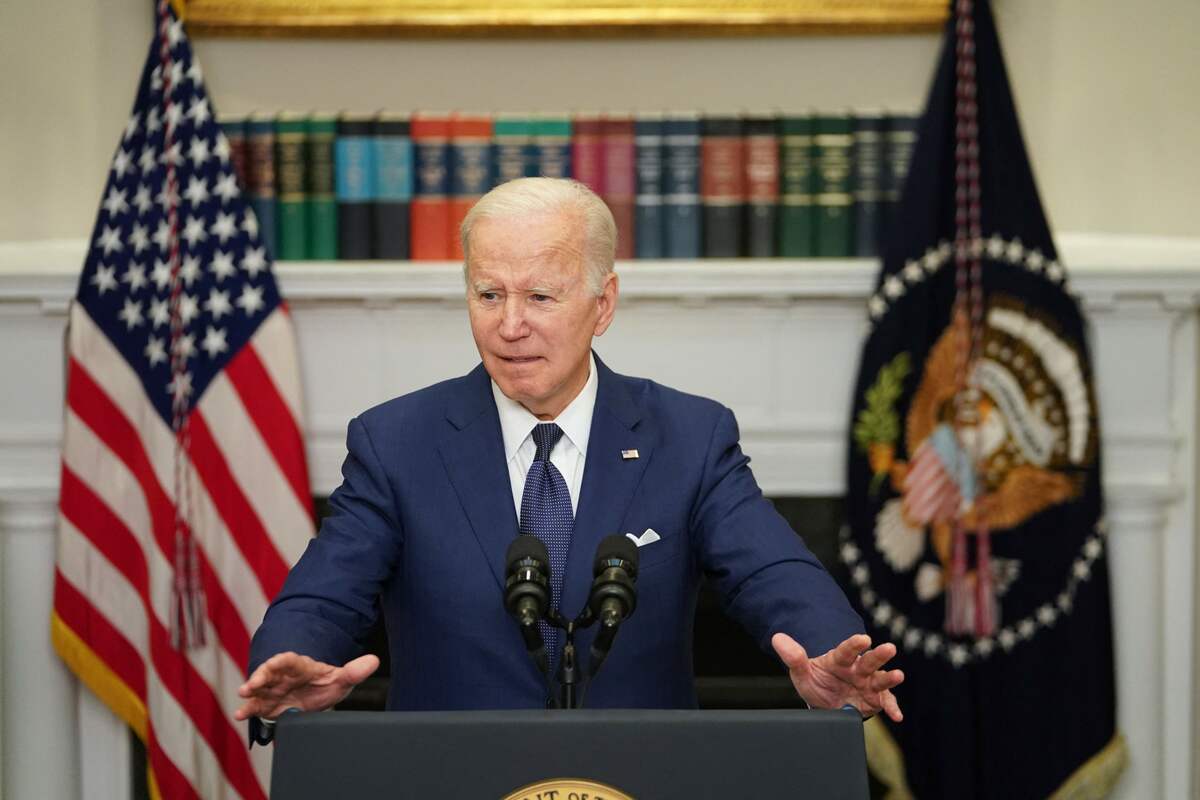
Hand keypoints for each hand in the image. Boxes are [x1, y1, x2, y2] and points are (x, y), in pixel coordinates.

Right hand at [234, 652, 379, 721]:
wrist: (317, 698)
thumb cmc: (326, 684)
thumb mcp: (341, 679)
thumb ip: (354, 671)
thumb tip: (374, 661)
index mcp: (299, 666)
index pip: (287, 660)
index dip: (279, 662)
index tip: (273, 665)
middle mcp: (282, 676)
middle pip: (267, 673)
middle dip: (258, 678)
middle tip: (249, 686)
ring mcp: (272, 690)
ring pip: (258, 689)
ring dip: (249, 693)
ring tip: (242, 700)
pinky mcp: (267, 705)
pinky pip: (255, 706)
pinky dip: (247, 710)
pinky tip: (239, 715)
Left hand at [771, 632, 903, 722]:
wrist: (825, 702)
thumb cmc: (817, 681)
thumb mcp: (802, 672)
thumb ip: (793, 657)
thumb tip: (777, 638)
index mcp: (840, 659)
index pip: (846, 650)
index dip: (854, 644)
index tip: (863, 638)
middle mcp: (857, 669)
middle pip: (868, 660)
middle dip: (879, 654)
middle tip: (889, 648)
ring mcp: (867, 684)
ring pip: (880, 679)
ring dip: (889, 678)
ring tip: (898, 675)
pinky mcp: (874, 700)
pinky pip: (885, 703)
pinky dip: (892, 708)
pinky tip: (897, 715)